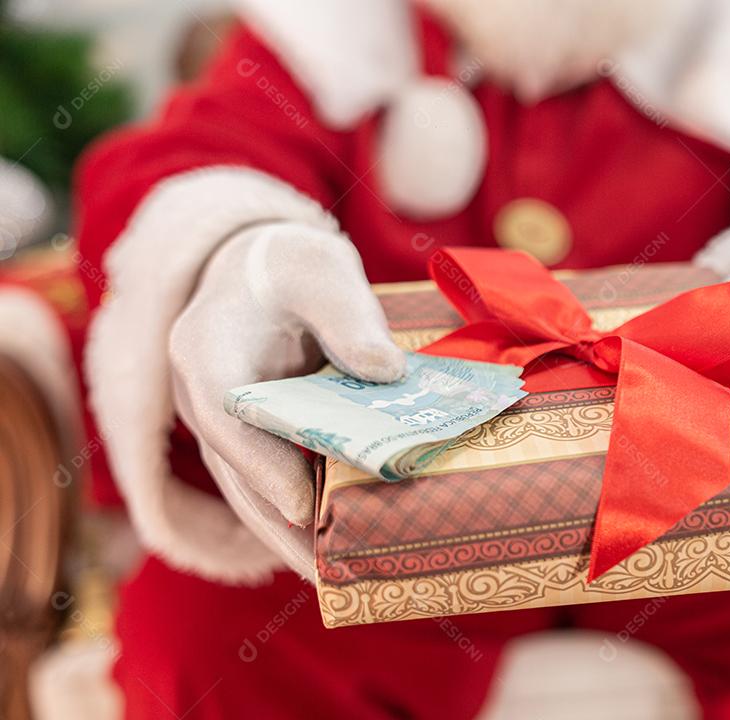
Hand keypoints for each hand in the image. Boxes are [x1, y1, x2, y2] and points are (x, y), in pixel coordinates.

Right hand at [168, 222, 404, 579]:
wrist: (261, 268)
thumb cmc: (289, 265)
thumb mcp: (320, 272)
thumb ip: (349, 317)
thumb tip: (385, 372)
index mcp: (204, 347)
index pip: (224, 413)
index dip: (259, 463)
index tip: (299, 505)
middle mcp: (200, 396)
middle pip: (235, 472)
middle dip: (281, 526)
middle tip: (330, 573)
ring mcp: (219, 424)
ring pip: (248, 490)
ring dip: (289, 535)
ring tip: (338, 578)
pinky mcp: (246, 438)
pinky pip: (267, 483)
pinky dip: (298, 515)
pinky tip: (337, 546)